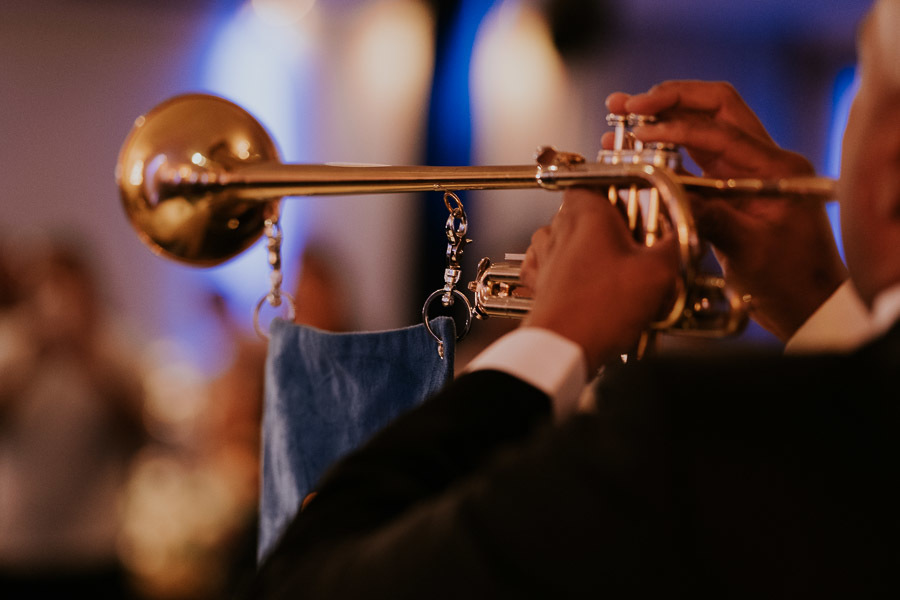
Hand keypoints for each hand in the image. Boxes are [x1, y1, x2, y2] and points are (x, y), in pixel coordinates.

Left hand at [520, 188, 678, 372]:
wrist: (563, 347)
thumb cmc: (600, 308)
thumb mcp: (657, 272)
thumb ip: (675, 245)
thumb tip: (687, 233)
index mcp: (585, 212)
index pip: (599, 181)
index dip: (623, 192)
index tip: (642, 205)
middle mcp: (558, 227)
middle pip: (588, 212)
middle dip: (614, 227)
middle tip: (639, 245)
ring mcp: (544, 254)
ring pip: (571, 238)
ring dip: (593, 250)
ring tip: (619, 271)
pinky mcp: (539, 280)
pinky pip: (555, 265)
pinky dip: (573, 271)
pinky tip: (593, 286)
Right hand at [604, 80, 846, 340]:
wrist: (809, 304)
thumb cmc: (790, 281)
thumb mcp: (749, 249)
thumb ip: (711, 216)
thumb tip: (667, 189)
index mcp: (775, 167)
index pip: (720, 130)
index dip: (675, 126)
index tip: (638, 132)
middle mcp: (763, 159)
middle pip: (715, 106)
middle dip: (670, 99)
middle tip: (628, 104)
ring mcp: (747, 171)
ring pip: (703, 126)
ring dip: (664, 118)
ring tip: (623, 116)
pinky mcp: (732, 187)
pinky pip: (696, 157)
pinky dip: (666, 149)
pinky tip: (637, 150)